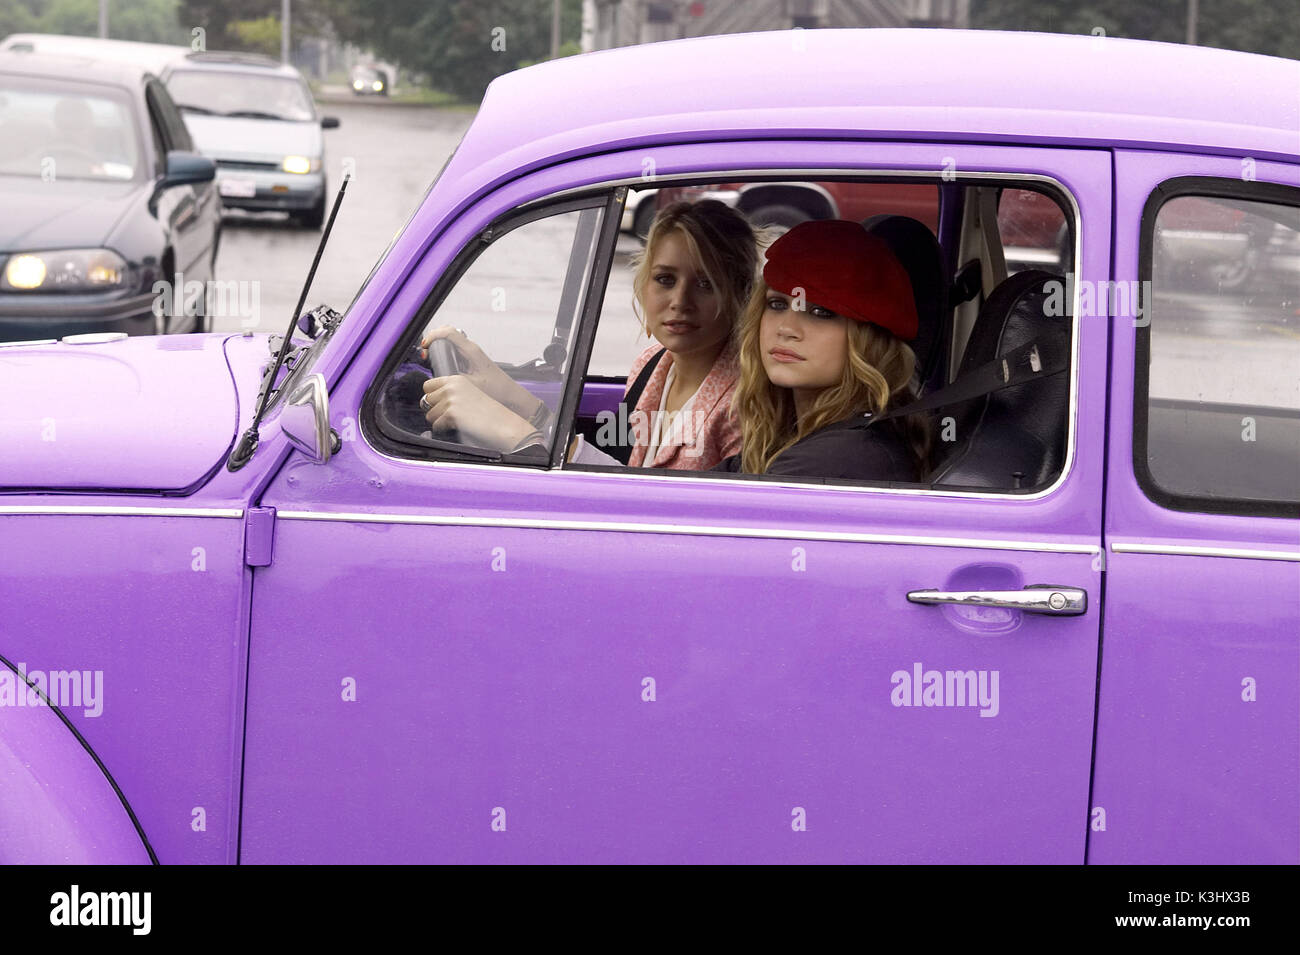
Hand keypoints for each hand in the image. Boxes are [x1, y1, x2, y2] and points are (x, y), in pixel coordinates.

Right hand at [421, 326, 543, 418]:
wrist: (508, 393)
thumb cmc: (495, 389)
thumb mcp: (472, 385)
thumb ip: (455, 379)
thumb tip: (438, 377)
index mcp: (471, 351)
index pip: (449, 332)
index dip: (434, 336)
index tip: (425, 346)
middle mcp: (471, 348)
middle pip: (447, 332)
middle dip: (433, 338)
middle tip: (425, 351)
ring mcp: (470, 351)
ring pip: (450, 339)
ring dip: (437, 344)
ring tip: (429, 355)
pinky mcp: (470, 357)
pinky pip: (453, 347)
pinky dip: (443, 350)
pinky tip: (438, 360)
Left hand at [421, 375, 540, 451]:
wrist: (503, 425)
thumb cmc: (489, 413)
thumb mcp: (470, 393)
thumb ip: (451, 392)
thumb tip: (428, 399)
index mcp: (457, 379)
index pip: (428, 385)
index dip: (433, 397)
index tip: (442, 404)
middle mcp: (452, 387)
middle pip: (426, 400)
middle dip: (435, 410)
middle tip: (453, 415)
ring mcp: (450, 400)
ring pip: (429, 415)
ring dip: (440, 421)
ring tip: (458, 421)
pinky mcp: (451, 414)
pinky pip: (436, 426)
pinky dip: (444, 430)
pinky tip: (459, 427)